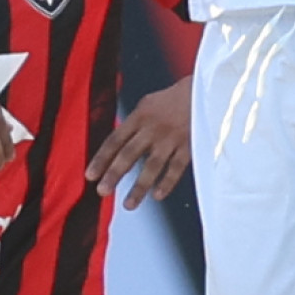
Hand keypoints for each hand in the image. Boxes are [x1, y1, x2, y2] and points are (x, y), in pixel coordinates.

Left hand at [86, 78, 191, 208]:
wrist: (205, 89)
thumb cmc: (173, 99)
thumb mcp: (148, 104)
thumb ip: (133, 125)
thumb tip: (116, 145)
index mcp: (139, 116)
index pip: (115, 140)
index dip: (101, 158)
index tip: (90, 176)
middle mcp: (152, 128)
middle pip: (129, 154)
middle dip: (114, 174)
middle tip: (102, 192)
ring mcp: (170, 138)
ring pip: (152, 166)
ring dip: (139, 187)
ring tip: (128, 205)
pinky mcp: (189, 145)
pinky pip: (176, 167)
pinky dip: (167, 182)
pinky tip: (157, 196)